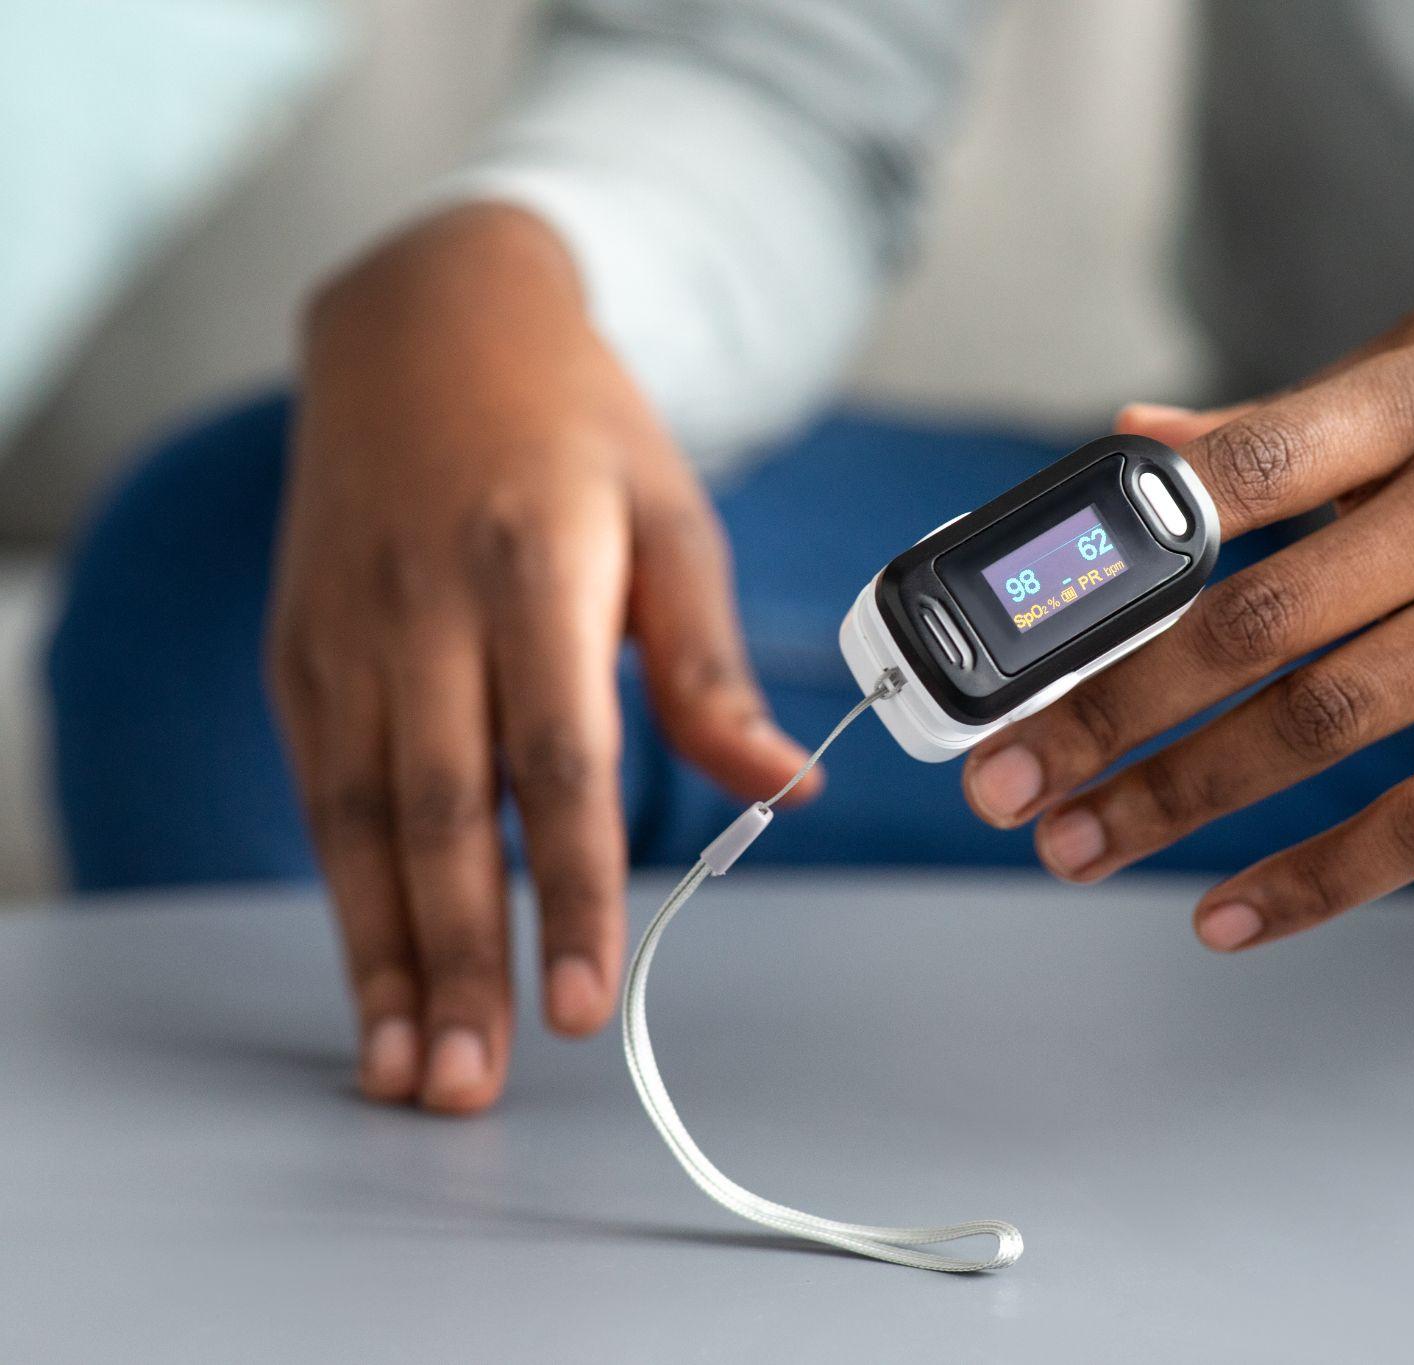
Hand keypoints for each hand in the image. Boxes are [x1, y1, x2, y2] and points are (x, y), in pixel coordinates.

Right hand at [269, 205, 817, 1112]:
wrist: (425, 320)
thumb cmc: (575, 430)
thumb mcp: (674, 521)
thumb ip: (712, 671)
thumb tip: (786, 788)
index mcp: (534, 570)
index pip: (556, 762)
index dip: (572, 890)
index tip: (587, 999)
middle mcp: (423, 609)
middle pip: (441, 815)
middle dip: (457, 960)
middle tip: (472, 1081)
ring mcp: (346, 632)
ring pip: (361, 821)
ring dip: (383, 955)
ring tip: (407, 1067)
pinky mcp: (299, 652)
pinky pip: (324, 791)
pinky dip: (344, 893)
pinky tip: (370, 973)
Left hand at [962, 298, 1413, 949]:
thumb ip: (1303, 421)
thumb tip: (1138, 450)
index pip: (1231, 476)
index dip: (1104, 562)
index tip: (1011, 637)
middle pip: (1251, 622)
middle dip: (1107, 712)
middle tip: (1009, 776)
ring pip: (1323, 725)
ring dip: (1183, 799)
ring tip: (1083, 845)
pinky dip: (1326, 877)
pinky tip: (1232, 915)